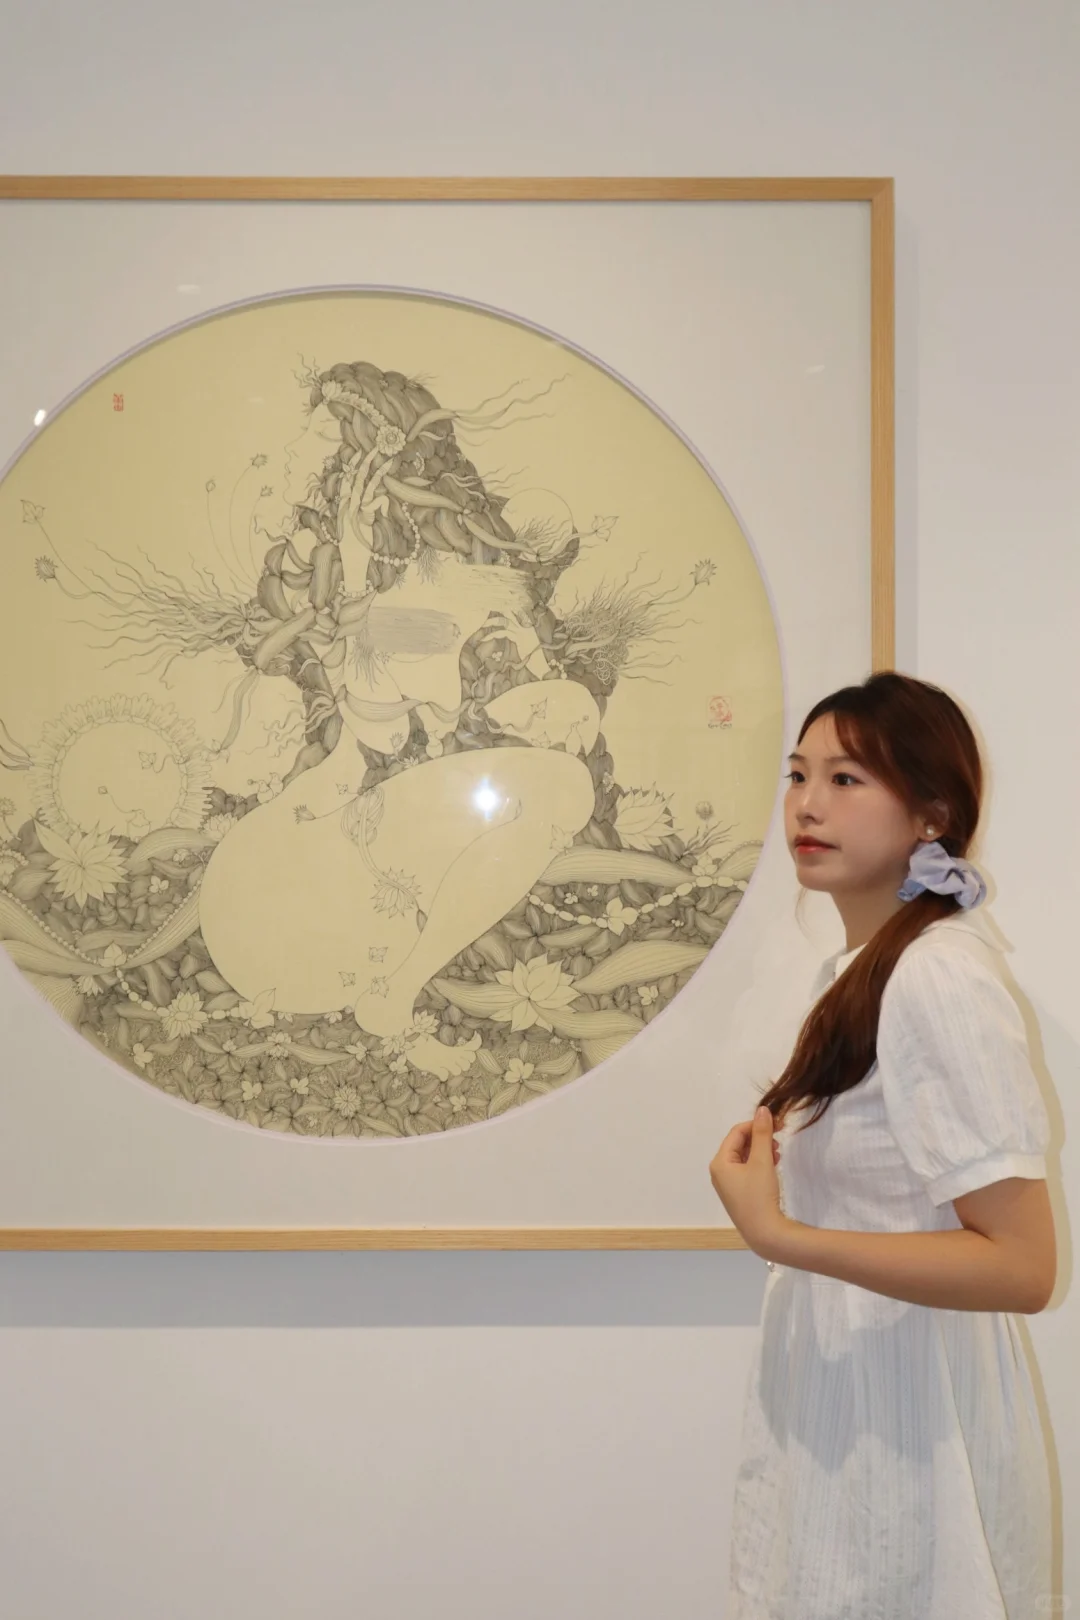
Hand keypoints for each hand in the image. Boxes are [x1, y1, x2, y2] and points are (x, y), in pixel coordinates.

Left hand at [709, 1105, 787, 1259]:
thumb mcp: (762, 1160)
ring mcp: (728, 1185)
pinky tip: (773, 1164)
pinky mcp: (739, 1195)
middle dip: (759, 1138)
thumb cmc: (760, 1195)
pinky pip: (747, 1171)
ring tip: (777, 1153)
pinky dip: (759, 1164)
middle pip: (739, 1144)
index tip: (777, 1123)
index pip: (736, 1133)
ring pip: (744, 1158)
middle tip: (779, 1137)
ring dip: (761, 1150)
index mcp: (719, 1162)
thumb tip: (762, 1110)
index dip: (756, 1124)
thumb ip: (762, 1134)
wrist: (765, 1234)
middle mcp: (719, 1172)